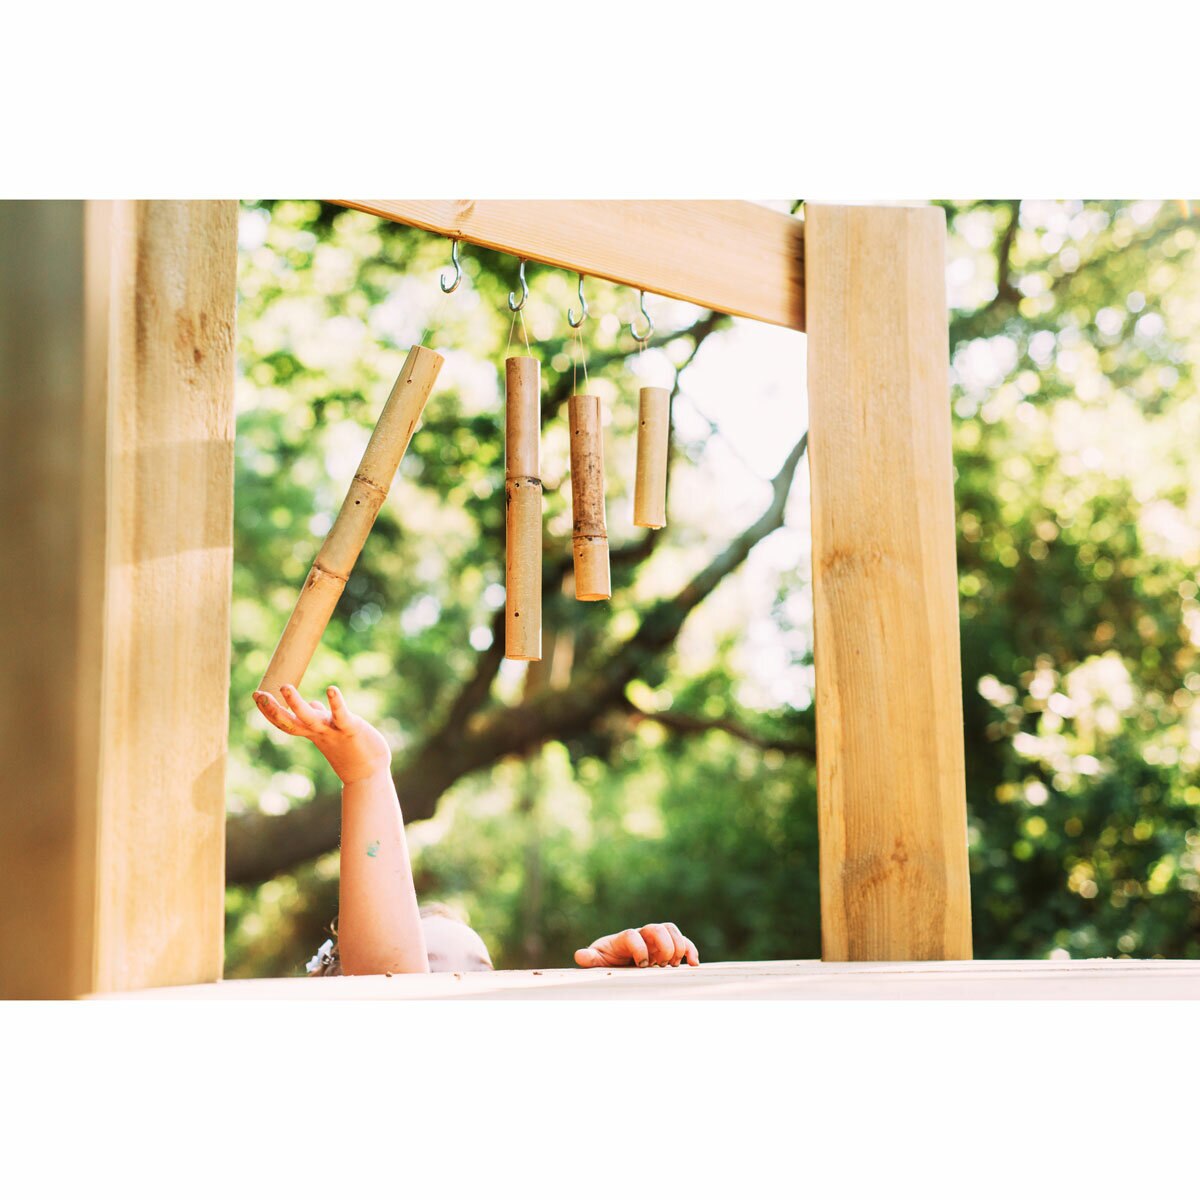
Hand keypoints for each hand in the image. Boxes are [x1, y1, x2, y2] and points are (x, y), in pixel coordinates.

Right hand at [252, 684, 391, 784]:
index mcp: (313, 733)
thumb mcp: (333, 731)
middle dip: (273, 710)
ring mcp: (333, 731)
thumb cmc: (352, 749)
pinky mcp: (351, 728)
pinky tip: (331, 689)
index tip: (256, 695)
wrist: (370, 773)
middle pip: (291, 722)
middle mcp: (318, 732)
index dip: (270, 711)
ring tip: (285, 687)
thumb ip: (322, 718)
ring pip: (310, 718)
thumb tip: (314, 704)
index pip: (286, 722)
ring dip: (297, 704)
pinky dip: (336, 703)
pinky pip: (341, 714)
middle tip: (258, 694)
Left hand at [574, 923, 699, 968]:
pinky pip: (682, 941)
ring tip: (673, 965)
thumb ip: (590, 959)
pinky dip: (690, 950)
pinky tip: (694, 964)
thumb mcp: (597, 963)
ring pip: (670, 930)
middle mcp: (641, 935)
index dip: (639, 948)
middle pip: (656, 927)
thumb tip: (580, 955)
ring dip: (677, 946)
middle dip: (662, 946)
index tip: (641, 965)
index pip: (632, 934)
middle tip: (660, 965)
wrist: (616, 962)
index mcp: (623, 939)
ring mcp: (655, 940)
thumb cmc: (606, 962)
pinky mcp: (667, 947)